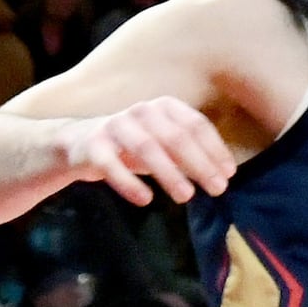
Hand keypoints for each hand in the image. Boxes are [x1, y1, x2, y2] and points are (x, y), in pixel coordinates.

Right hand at [56, 98, 238, 205]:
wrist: (78, 144)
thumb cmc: (132, 145)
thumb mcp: (163, 144)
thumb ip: (189, 154)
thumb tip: (223, 175)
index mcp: (164, 106)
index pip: (196, 125)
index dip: (214, 149)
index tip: (229, 174)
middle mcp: (142, 111)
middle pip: (175, 137)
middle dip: (200, 163)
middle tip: (217, 189)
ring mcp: (116, 126)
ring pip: (146, 148)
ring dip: (169, 173)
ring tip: (186, 196)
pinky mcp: (93, 145)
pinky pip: (112, 165)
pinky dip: (129, 183)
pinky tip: (145, 199)